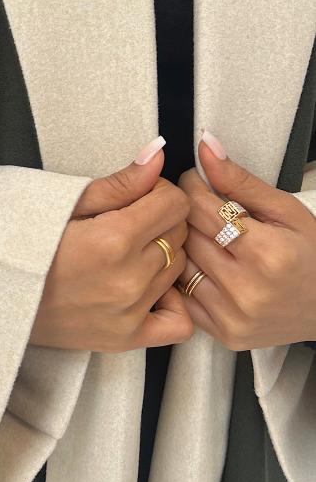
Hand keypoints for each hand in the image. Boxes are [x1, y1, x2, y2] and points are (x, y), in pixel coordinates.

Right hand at [31, 137, 193, 352]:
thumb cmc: (23, 243)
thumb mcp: (65, 203)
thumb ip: (120, 184)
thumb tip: (159, 155)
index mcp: (114, 238)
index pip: (174, 203)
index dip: (157, 192)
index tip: (136, 197)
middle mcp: (128, 278)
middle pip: (179, 235)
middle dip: (160, 221)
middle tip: (126, 223)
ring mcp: (129, 313)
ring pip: (179, 270)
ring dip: (162, 256)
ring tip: (126, 254)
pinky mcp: (125, 339)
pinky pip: (179, 323)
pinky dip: (172, 304)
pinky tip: (148, 291)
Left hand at [175, 130, 315, 349]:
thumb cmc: (311, 255)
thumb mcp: (285, 210)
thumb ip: (240, 180)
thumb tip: (206, 147)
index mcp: (266, 252)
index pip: (200, 207)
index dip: (191, 187)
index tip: (196, 181)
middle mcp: (246, 288)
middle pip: (186, 236)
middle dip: (184, 214)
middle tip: (196, 206)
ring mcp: (232, 315)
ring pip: (179, 266)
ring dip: (182, 245)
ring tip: (200, 235)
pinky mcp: (223, 334)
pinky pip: (182, 298)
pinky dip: (184, 278)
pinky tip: (199, 264)